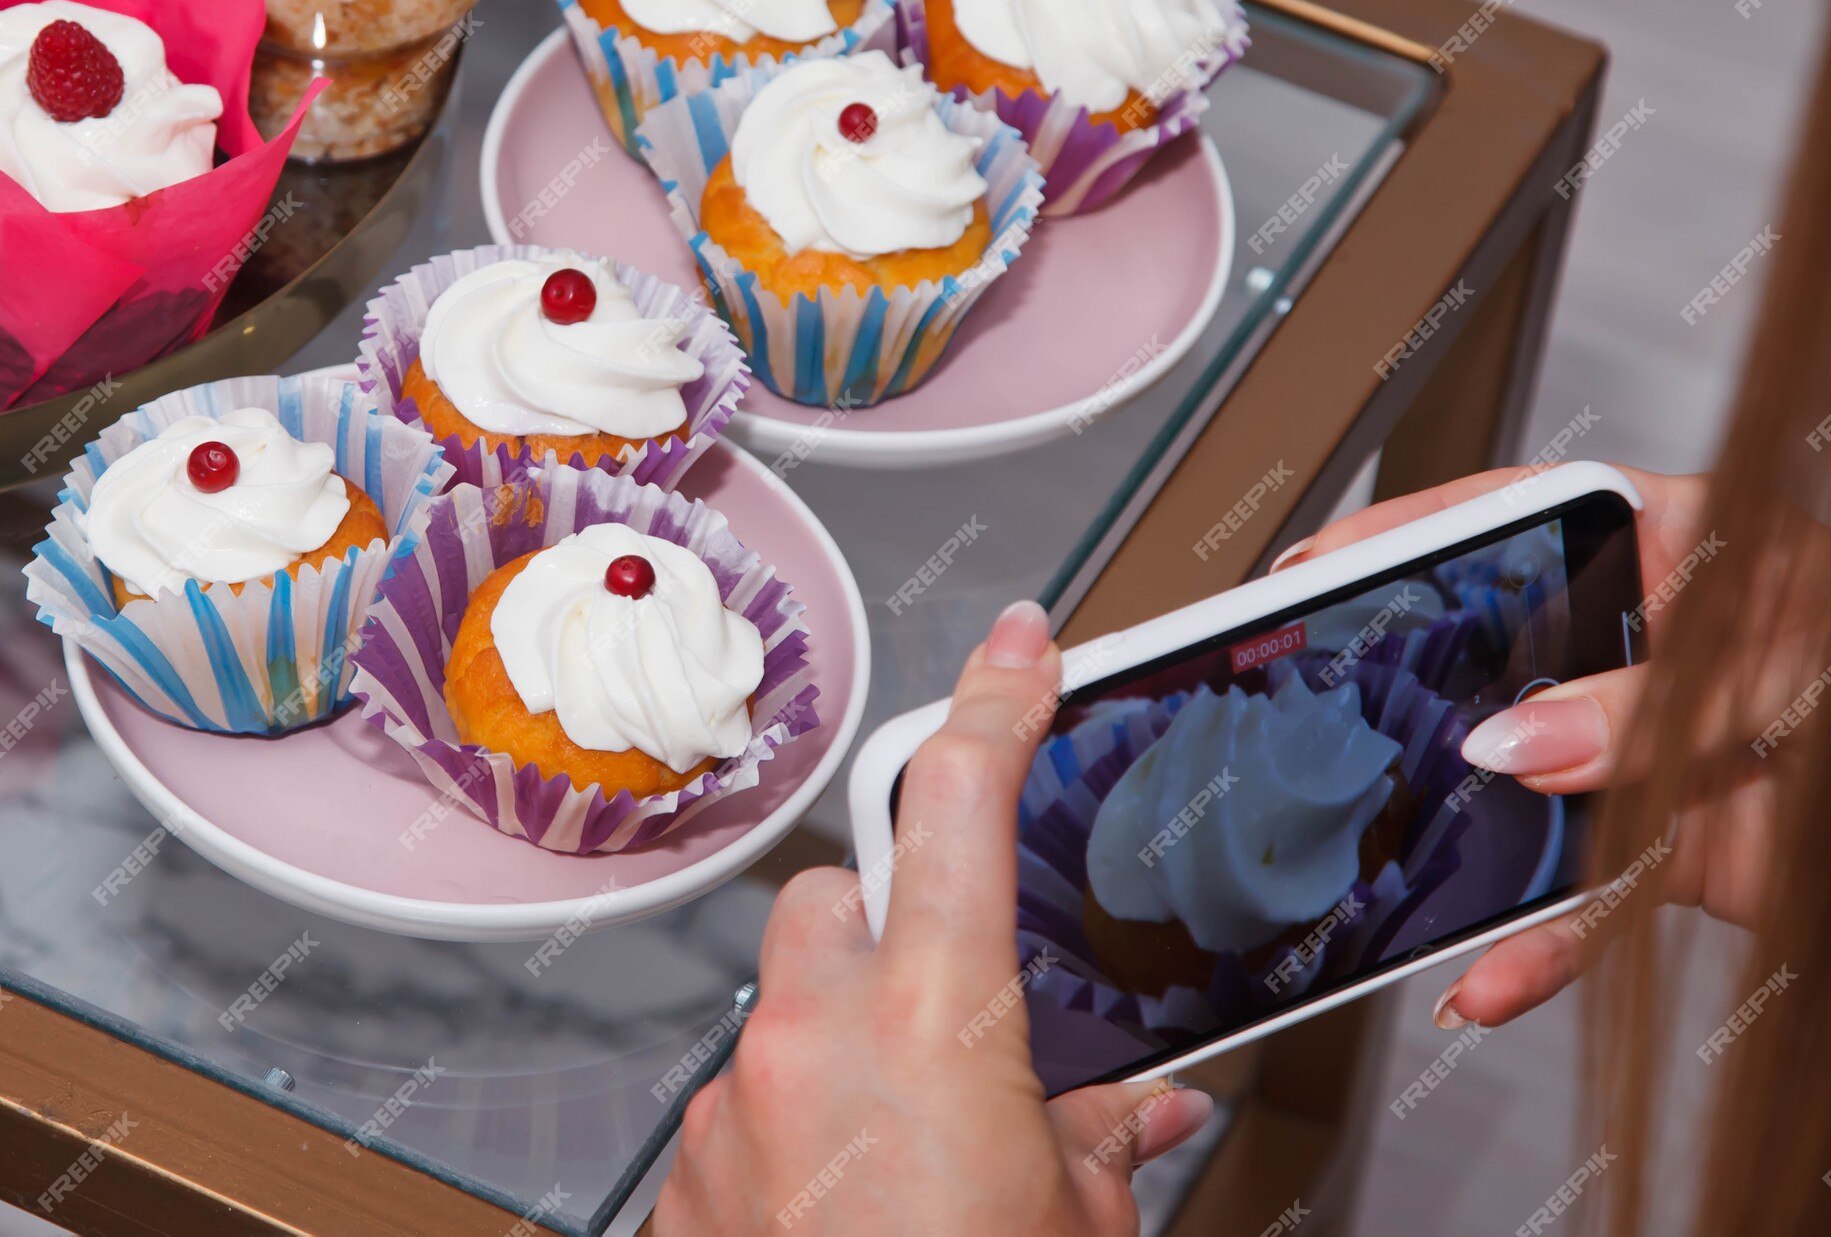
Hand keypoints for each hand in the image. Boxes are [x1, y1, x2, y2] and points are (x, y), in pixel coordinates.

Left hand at [655, 602, 1213, 1235]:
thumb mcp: (1079, 1225)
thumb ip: (1106, 1139)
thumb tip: (1144, 1111)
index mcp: (932, 1024)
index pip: (959, 800)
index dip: (994, 703)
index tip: (1015, 651)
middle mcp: (812, 1042)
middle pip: (833, 899)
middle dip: (888, 926)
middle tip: (945, 1008)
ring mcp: (733, 1109)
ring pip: (782, 1009)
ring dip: (841, 1044)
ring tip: (902, 1141)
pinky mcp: (686, 1180)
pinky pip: (739, 1107)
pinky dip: (793, 1129)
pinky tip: (845, 1197)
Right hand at [1274, 467, 1773, 1028]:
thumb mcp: (1788, 661)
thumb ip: (1648, 700)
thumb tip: (1520, 736)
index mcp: (1677, 542)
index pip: (1514, 516)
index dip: (1411, 534)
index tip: (1322, 564)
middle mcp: (1641, 643)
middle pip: (1493, 659)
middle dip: (1406, 695)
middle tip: (1320, 708)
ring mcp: (1640, 747)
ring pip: (1515, 792)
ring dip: (1451, 838)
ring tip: (1377, 853)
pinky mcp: (1659, 845)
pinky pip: (1572, 900)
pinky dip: (1530, 950)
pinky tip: (1484, 979)